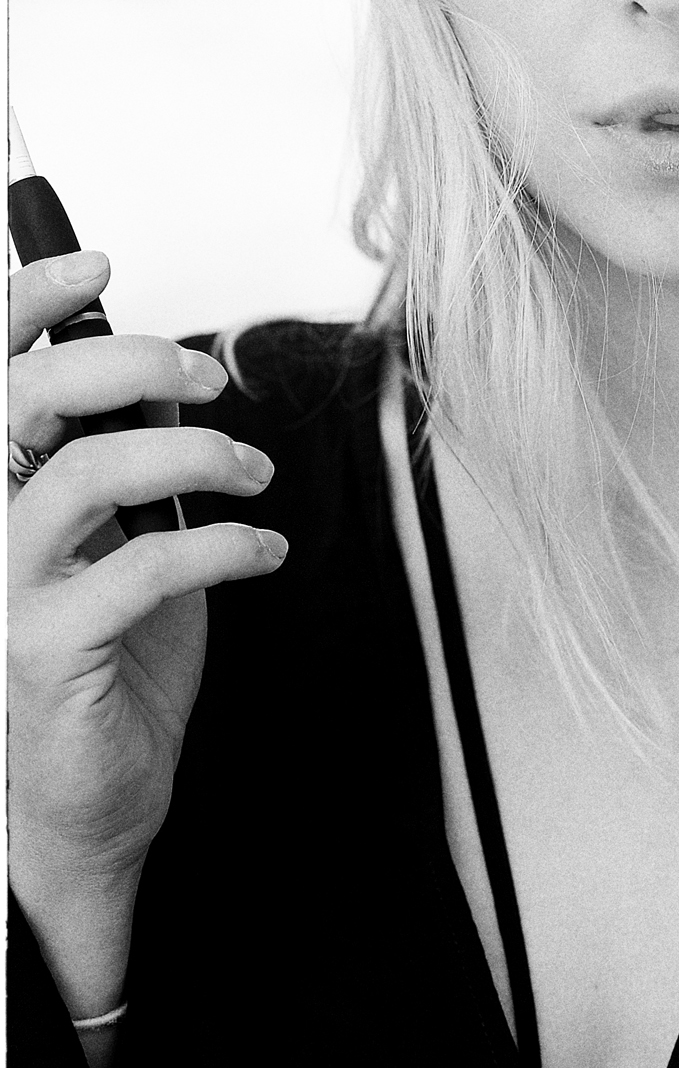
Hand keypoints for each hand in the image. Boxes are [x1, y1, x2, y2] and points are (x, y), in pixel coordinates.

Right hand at [8, 250, 288, 1017]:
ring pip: (86, 473)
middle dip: (129, 361)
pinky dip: (224, 546)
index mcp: (0, 485)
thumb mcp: (128, 536)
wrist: (91, 802)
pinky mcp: (44, 647)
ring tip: (255, 475)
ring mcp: (4, 586)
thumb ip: (133, 456)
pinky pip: (141, 568)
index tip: (98, 266)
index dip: (28, 300)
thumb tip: (168, 376)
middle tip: (210, 380)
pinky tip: (264, 554)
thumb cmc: (110, 661)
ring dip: (196, 456)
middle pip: (28, 398)